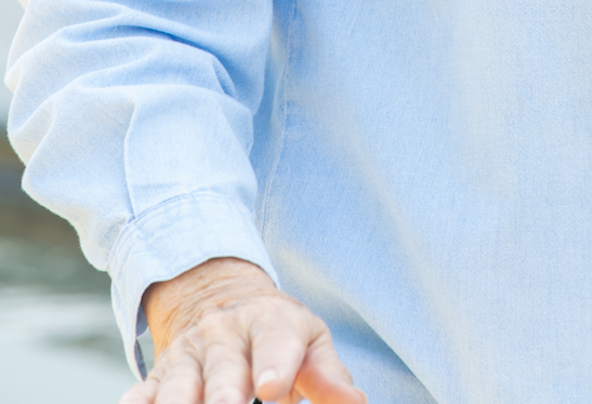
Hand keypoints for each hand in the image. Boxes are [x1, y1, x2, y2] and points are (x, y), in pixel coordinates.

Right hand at [121, 257, 365, 403]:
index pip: (275, 341)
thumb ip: (327, 374)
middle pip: (223, 370)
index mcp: (269, 323)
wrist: (216, 296)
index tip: (273, 388)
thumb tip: (355, 403)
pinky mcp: (156, 377)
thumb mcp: (308, 340)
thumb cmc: (275, 332)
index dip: (276, 365)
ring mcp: (186, 357)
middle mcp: (224, 337)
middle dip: (222, 396)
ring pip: (176, 386)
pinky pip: (139, 396)